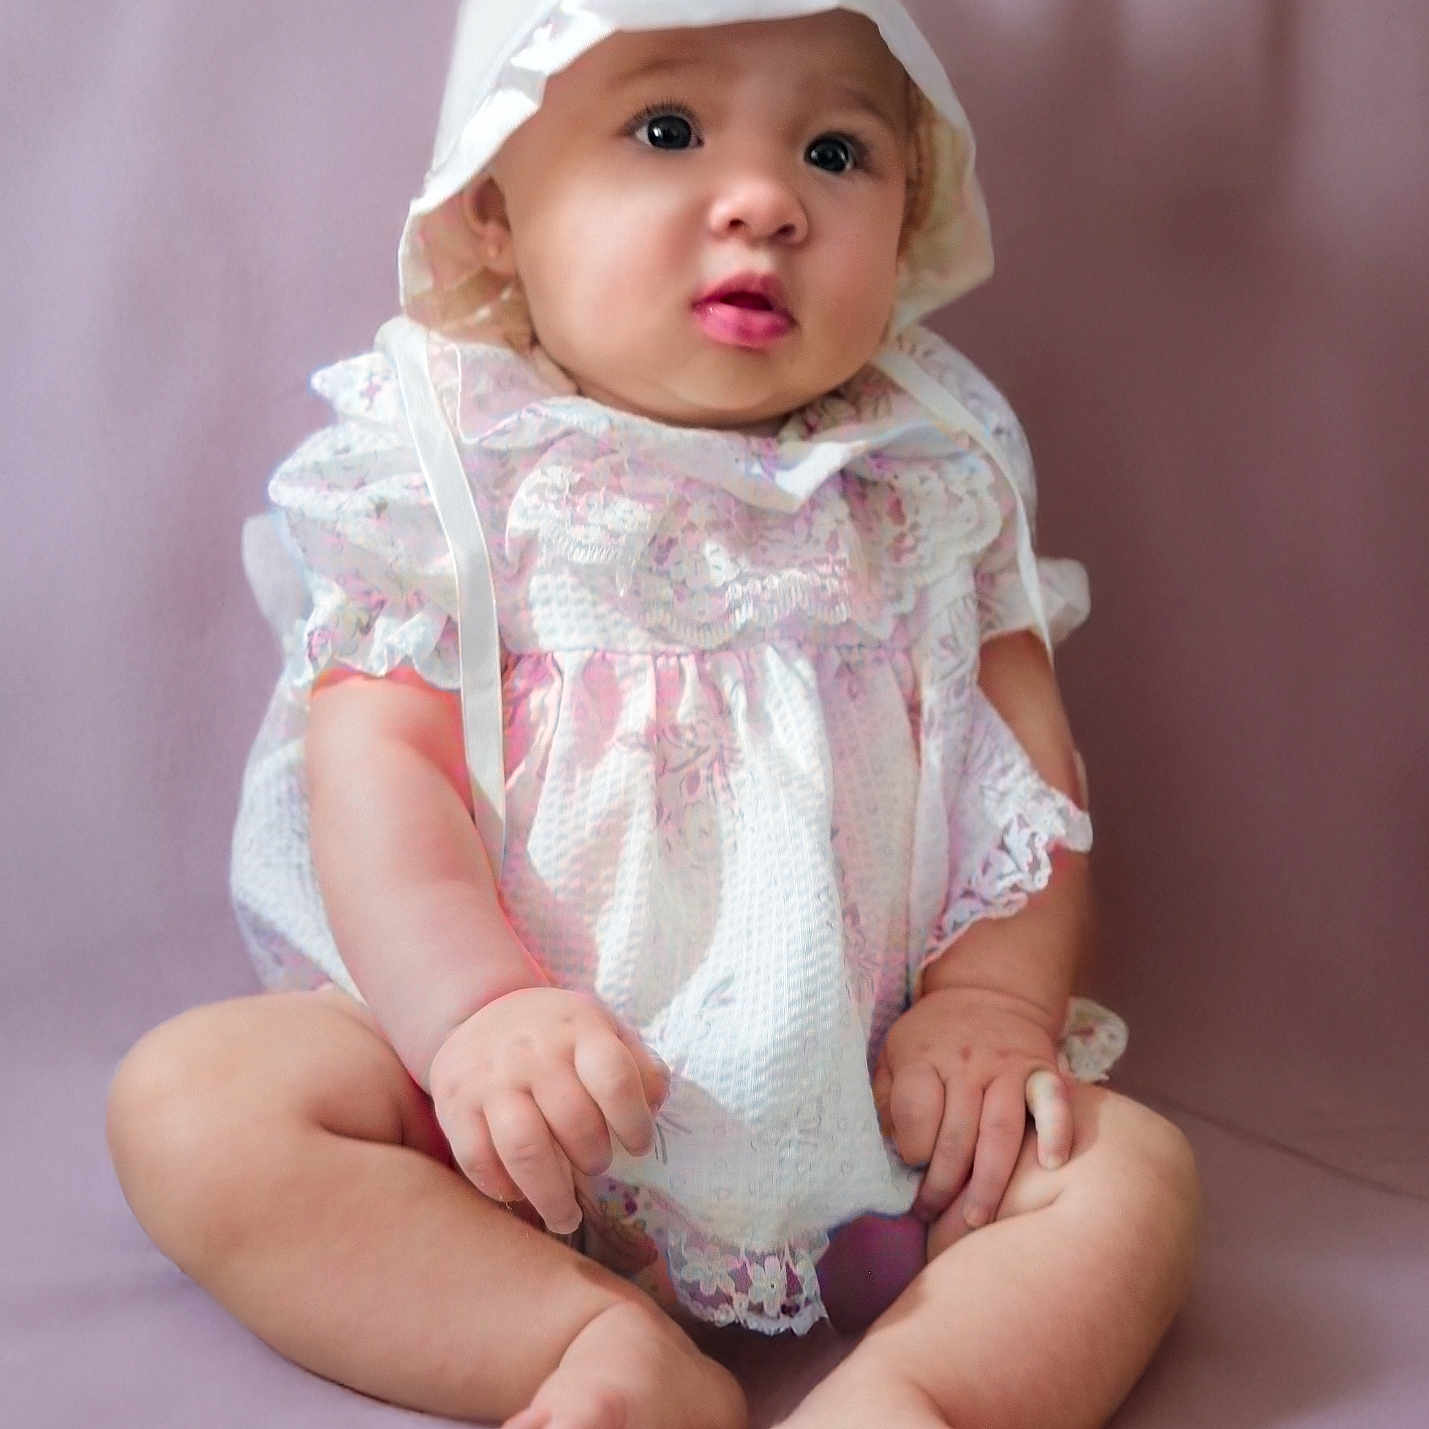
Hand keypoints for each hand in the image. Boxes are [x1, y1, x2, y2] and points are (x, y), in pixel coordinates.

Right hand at [428, 987, 668, 1234]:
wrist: (480, 1010)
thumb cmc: (558, 1034)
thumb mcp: (604, 1029)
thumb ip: (638, 1064)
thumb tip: (656, 1104)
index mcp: (578, 1027)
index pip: (614, 1079)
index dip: (634, 1122)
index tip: (639, 1146)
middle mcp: (532, 1051)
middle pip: (573, 1121)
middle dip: (594, 1157)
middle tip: (599, 1167)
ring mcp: (490, 1078)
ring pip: (525, 1150)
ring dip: (552, 1193)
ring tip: (566, 1215)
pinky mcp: (454, 1104)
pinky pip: (478, 1160)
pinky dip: (502, 1188)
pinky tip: (520, 1194)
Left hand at [872, 984, 1071, 1228]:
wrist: (988, 992)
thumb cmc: (933, 1037)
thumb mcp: (894, 1052)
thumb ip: (886, 1098)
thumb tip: (887, 1150)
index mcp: (923, 1056)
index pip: (916, 1110)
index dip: (911, 1148)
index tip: (911, 1166)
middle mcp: (966, 1062)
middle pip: (957, 1132)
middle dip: (943, 1183)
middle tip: (933, 1217)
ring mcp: (1007, 1066)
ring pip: (1001, 1130)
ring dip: (989, 1180)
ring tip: (976, 1219)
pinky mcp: (1042, 1070)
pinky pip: (1053, 1102)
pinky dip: (1056, 1132)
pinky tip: (1051, 1164)